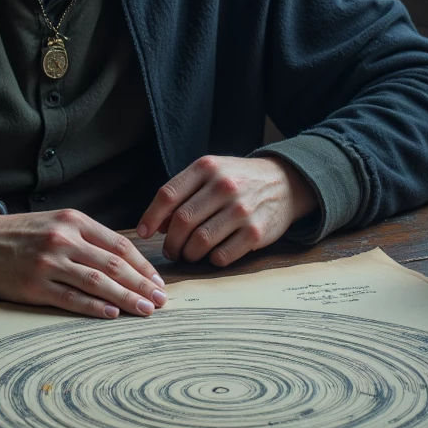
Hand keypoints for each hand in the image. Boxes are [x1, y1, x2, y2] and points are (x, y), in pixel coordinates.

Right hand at [0, 209, 166, 319]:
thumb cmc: (25, 234)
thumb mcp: (58, 223)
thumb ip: (88, 238)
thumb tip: (125, 261)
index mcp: (74, 221)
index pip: (119, 244)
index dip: (142, 265)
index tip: (158, 281)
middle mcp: (64, 239)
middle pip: (114, 264)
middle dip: (141, 284)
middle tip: (161, 300)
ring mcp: (49, 263)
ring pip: (97, 282)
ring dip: (125, 298)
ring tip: (145, 310)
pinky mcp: (35, 286)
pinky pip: (71, 298)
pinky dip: (94, 307)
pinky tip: (112, 314)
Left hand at [136, 155, 316, 266]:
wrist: (284, 183)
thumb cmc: (238, 180)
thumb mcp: (210, 174)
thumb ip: (183, 193)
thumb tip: (157, 225)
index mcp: (207, 167)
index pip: (168, 194)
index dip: (151, 217)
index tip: (144, 233)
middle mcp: (224, 185)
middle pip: (181, 221)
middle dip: (170, 242)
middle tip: (170, 251)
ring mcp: (241, 209)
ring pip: (200, 241)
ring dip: (188, 254)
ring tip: (189, 254)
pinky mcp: (256, 232)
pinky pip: (221, 256)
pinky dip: (211, 260)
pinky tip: (212, 255)